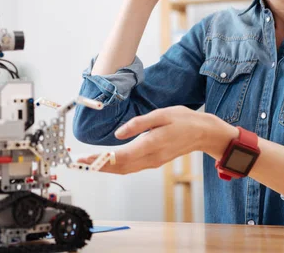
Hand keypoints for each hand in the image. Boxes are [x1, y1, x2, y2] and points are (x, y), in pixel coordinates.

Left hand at [78, 106, 232, 173]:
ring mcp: (153, 162)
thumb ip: (138, 124)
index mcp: (151, 145)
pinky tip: (107, 162)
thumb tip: (118, 135)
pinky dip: (117, 166)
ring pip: (125, 170)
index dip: (100, 160)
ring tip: (89, 164)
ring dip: (106, 168)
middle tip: (79, 163)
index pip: (120, 157)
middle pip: (119, 167)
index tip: (85, 159)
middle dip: (98, 166)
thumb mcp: (161, 114)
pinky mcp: (154, 161)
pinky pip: (131, 167)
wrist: (203, 133)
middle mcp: (151, 158)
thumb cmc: (183, 120)